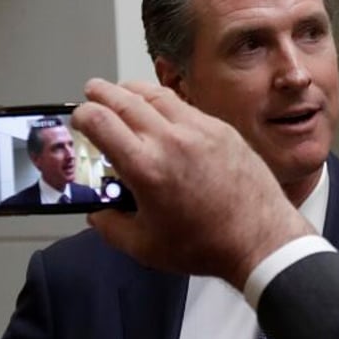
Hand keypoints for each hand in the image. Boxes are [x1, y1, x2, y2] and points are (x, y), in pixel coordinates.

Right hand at [71, 79, 314, 288]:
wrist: (260, 238)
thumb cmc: (207, 245)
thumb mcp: (145, 247)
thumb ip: (111, 227)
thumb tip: (98, 213)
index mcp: (146, 167)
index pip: (101, 122)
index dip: (82, 115)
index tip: (78, 118)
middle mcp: (171, 140)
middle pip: (125, 99)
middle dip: (102, 92)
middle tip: (92, 91)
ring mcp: (199, 129)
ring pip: (157, 95)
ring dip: (133, 90)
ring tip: (122, 93)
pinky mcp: (221, 129)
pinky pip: (185, 106)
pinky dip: (165, 102)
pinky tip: (161, 110)